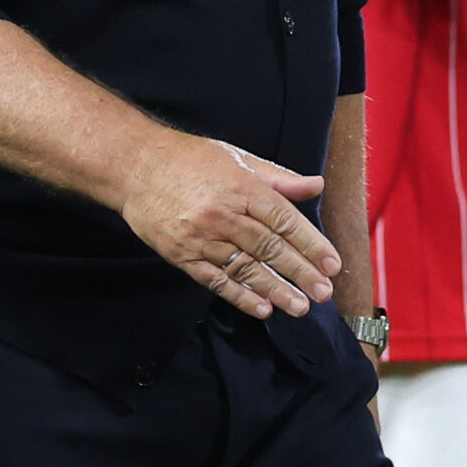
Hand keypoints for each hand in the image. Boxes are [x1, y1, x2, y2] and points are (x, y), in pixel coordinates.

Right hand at [119, 132, 339, 320]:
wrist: (135, 167)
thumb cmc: (188, 159)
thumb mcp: (236, 158)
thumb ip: (278, 177)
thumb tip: (314, 185)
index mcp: (241, 187)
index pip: (284, 220)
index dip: (311, 243)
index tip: (331, 264)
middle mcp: (224, 214)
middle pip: (269, 248)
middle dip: (300, 272)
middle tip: (323, 292)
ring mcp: (202, 237)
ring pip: (246, 268)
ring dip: (275, 290)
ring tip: (299, 307)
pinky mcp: (183, 255)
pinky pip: (216, 280)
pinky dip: (239, 296)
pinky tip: (261, 308)